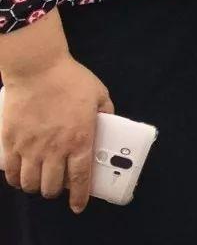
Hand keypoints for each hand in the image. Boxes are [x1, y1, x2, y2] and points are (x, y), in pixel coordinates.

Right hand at [0, 56, 112, 211]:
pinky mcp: (10, 142)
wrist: (37, 68)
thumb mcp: (99, 94)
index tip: (79, 206)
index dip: (80, 196)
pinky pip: (10, 172)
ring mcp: (30, 147)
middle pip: (52, 186)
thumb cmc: (70, 79)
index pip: (80, 178)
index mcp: (80, 138)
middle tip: (58, 186)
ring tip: (40, 181)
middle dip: (56, 192)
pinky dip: (15, 180)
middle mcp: (55, 148)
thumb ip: (105, 113)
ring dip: (36, 187)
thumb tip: (108, 124)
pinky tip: (20, 177)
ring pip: (30, 183)